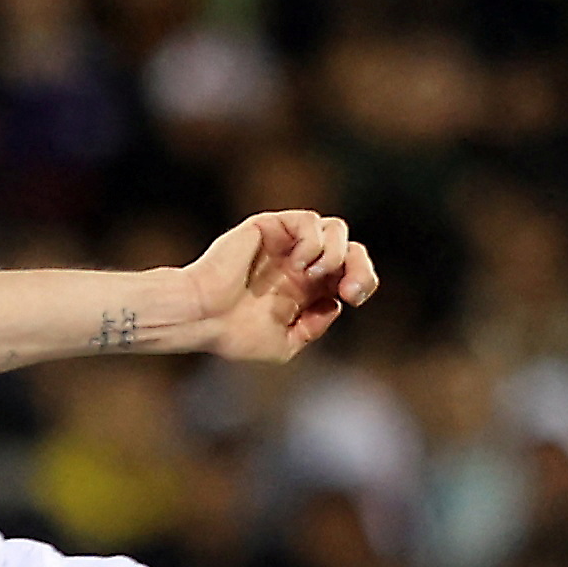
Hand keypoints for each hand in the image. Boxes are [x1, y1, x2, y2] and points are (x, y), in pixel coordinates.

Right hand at [182, 211, 377, 363]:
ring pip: (335, 229)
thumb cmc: (234, 335)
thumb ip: (313, 327)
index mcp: (307, 288)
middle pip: (351, 248)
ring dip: (334, 255)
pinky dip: (311, 243)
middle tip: (350, 290)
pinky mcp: (271, 226)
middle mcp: (301, 262)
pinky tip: (297, 265)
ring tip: (311, 276)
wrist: (203, 318)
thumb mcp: (285, 345)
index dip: (363, 281)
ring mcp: (287, 243)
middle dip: (360, 266)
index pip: (350, 272)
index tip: (351, 298)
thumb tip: (334, 304)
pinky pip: (309, 221)